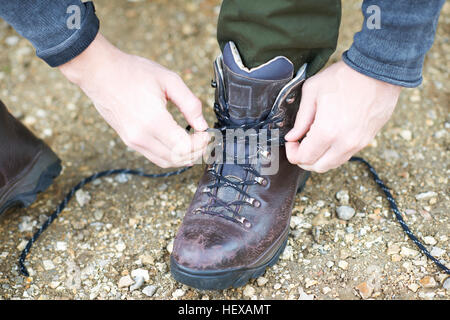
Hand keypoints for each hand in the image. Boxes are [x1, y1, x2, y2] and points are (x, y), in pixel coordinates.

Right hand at [59, 33, 209, 167]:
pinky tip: (179, 146)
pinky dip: (171, 156)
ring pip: (166, 162)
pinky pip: (154, 157)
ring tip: (196, 145)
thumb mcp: (169, 80)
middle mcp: (142, 136)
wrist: (99, 72)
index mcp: (153, 121)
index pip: (185, 147)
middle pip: (177, 158)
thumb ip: (190, 104)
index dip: (201, 143)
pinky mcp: (129, 141)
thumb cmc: (132, 72)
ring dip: (184, 157)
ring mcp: (133, 141)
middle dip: (196, 152)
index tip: (208, 133)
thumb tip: (202, 124)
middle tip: (206, 140)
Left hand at [285, 61, 401, 172]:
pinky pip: (346, 156)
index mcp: (327, 132)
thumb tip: (292, 136)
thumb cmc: (345, 77)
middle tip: (299, 144)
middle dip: (304, 159)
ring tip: (314, 141)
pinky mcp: (367, 140)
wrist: (378, 70)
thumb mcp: (312, 91)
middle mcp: (343, 143)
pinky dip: (333, 153)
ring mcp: (357, 144)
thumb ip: (301, 118)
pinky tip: (329, 138)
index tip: (292, 142)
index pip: (303, 158)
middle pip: (317, 167)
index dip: (292, 153)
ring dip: (319, 158)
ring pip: (332, 164)